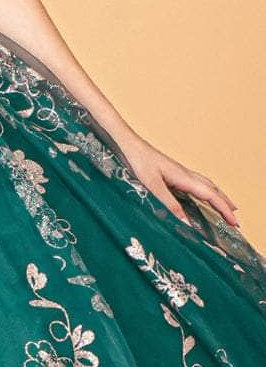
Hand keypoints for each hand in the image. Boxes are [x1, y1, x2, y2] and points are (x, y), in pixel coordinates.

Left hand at [116, 135, 240, 229]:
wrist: (130, 144)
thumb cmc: (139, 162)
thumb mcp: (152, 186)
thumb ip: (169, 204)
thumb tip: (186, 223)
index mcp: (184, 177)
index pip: (211, 195)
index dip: (224, 209)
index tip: (234, 222)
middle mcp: (186, 174)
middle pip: (213, 190)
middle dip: (226, 205)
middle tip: (235, 221)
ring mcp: (181, 172)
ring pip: (207, 185)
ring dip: (219, 197)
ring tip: (227, 208)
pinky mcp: (174, 172)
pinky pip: (197, 184)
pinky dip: (207, 192)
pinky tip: (203, 196)